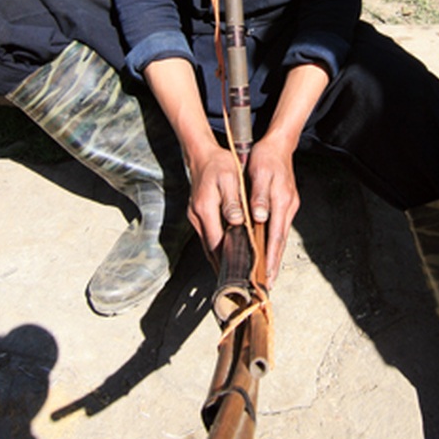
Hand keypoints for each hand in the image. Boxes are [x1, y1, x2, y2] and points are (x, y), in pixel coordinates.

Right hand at [186, 143, 245, 266]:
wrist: (201, 154)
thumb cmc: (219, 164)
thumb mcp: (230, 179)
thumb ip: (232, 202)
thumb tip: (237, 222)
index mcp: (205, 209)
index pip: (218, 243)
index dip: (230, 260)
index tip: (242, 274)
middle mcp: (197, 217)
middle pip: (211, 250)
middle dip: (226, 268)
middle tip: (242, 283)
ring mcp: (195, 218)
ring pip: (209, 246)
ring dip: (221, 261)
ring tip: (238, 276)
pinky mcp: (198, 216)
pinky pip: (209, 238)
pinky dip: (219, 249)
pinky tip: (229, 256)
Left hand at [247, 135, 299, 288]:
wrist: (279, 144)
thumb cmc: (266, 157)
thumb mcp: (259, 173)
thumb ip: (260, 196)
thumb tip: (260, 217)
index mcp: (281, 201)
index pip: (275, 236)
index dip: (271, 257)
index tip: (267, 275)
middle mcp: (288, 206)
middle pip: (280, 241)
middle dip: (275, 263)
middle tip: (268, 284)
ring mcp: (289, 206)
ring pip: (280, 235)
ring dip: (274, 254)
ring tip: (267, 273)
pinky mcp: (286, 203)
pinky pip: (279, 227)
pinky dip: (274, 241)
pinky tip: (268, 249)